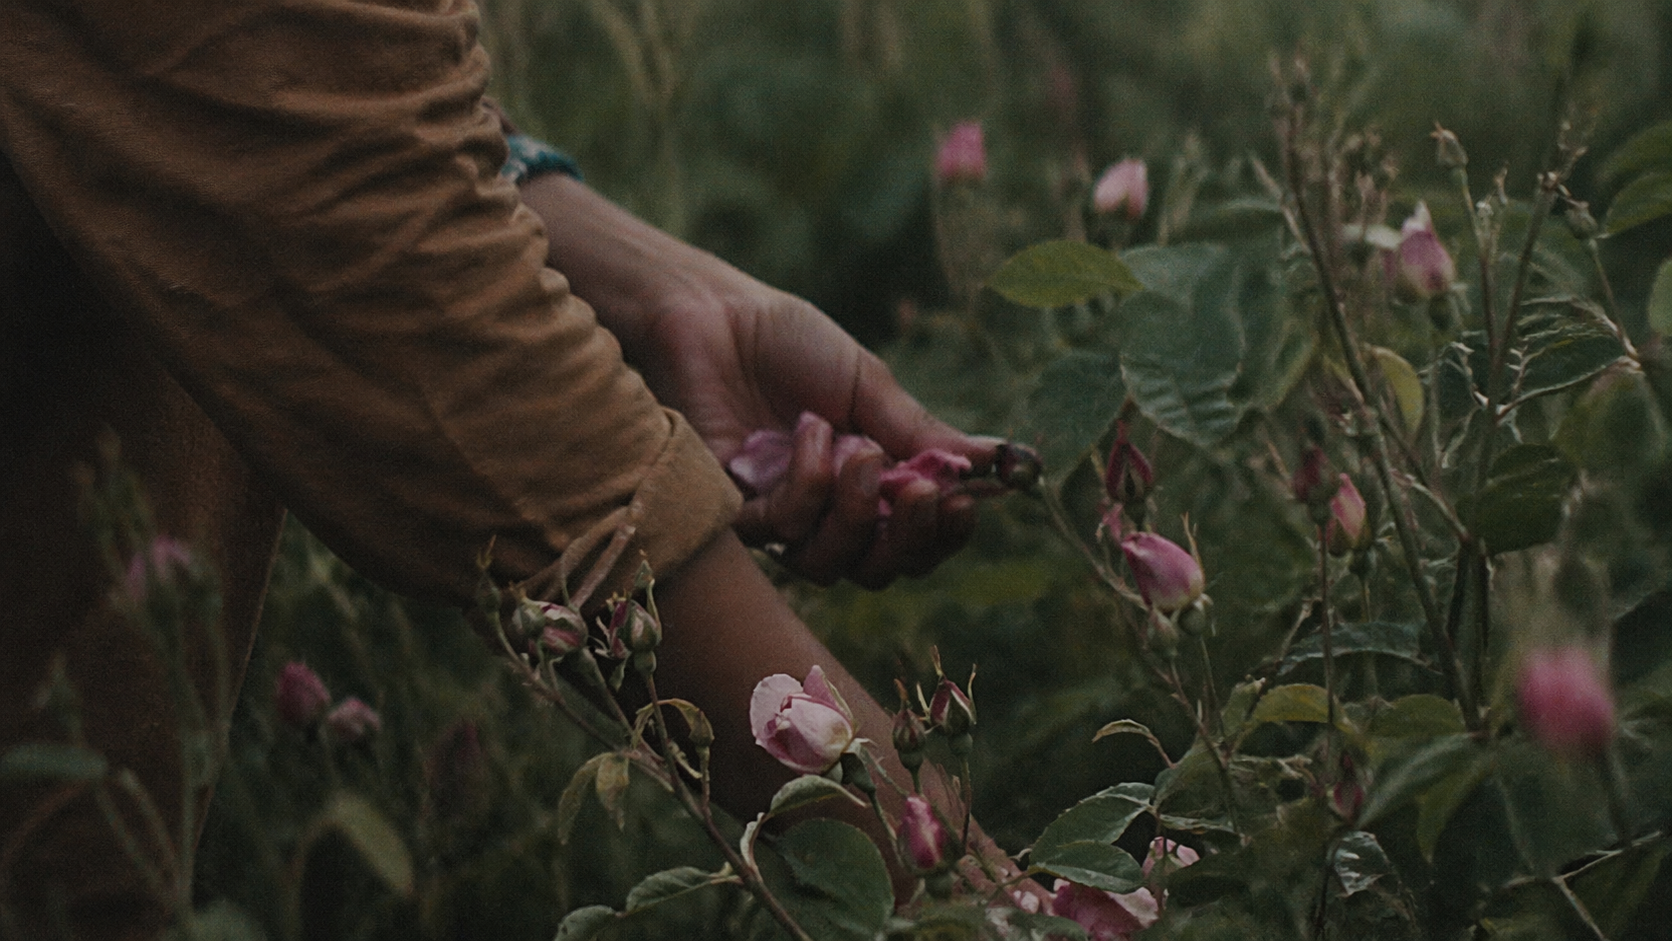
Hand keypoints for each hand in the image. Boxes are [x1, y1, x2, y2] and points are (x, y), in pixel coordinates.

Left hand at [521, 174, 996, 586]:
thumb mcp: (869, 385)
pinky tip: (809, 433)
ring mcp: (778, 519)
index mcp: (868, 486)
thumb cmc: (789, 345)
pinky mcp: (733, 515)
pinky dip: (809, 483)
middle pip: (879, 571)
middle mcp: (825, 515)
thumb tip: (993, 461)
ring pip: (830, 565)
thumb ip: (921, 434)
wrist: (714, 318)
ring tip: (859, 448)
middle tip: (921, 491)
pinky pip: (784, 530)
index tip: (965, 503)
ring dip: (856, 511)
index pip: (916, 542)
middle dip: (909, 539)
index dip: (944, 536)